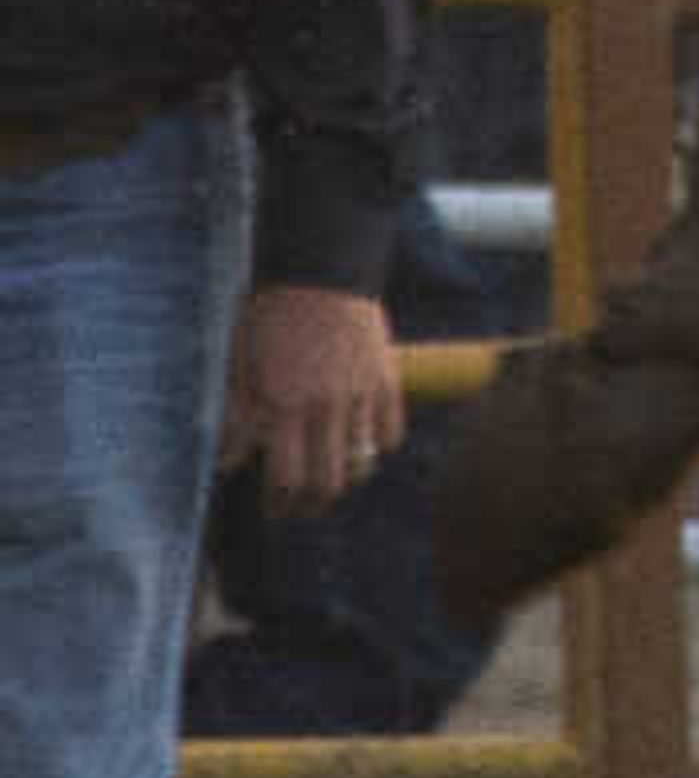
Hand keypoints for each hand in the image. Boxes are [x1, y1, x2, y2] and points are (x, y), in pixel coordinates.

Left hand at [223, 282, 404, 515]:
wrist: (320, 269)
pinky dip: (376, 447)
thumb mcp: (239, 363)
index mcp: (285, 404)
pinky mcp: (387, 381)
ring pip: (362, 464)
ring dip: (344, 480)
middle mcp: (326, 407)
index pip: (288, 480)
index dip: (281, 504)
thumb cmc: (269, 315)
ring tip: (329, 479)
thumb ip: (237, 416)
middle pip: (329, 483)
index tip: (274, 508)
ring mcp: (362, 395)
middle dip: (313, 505)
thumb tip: (229, 462)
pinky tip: (359, 444)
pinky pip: (390, 434)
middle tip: (301, 506)